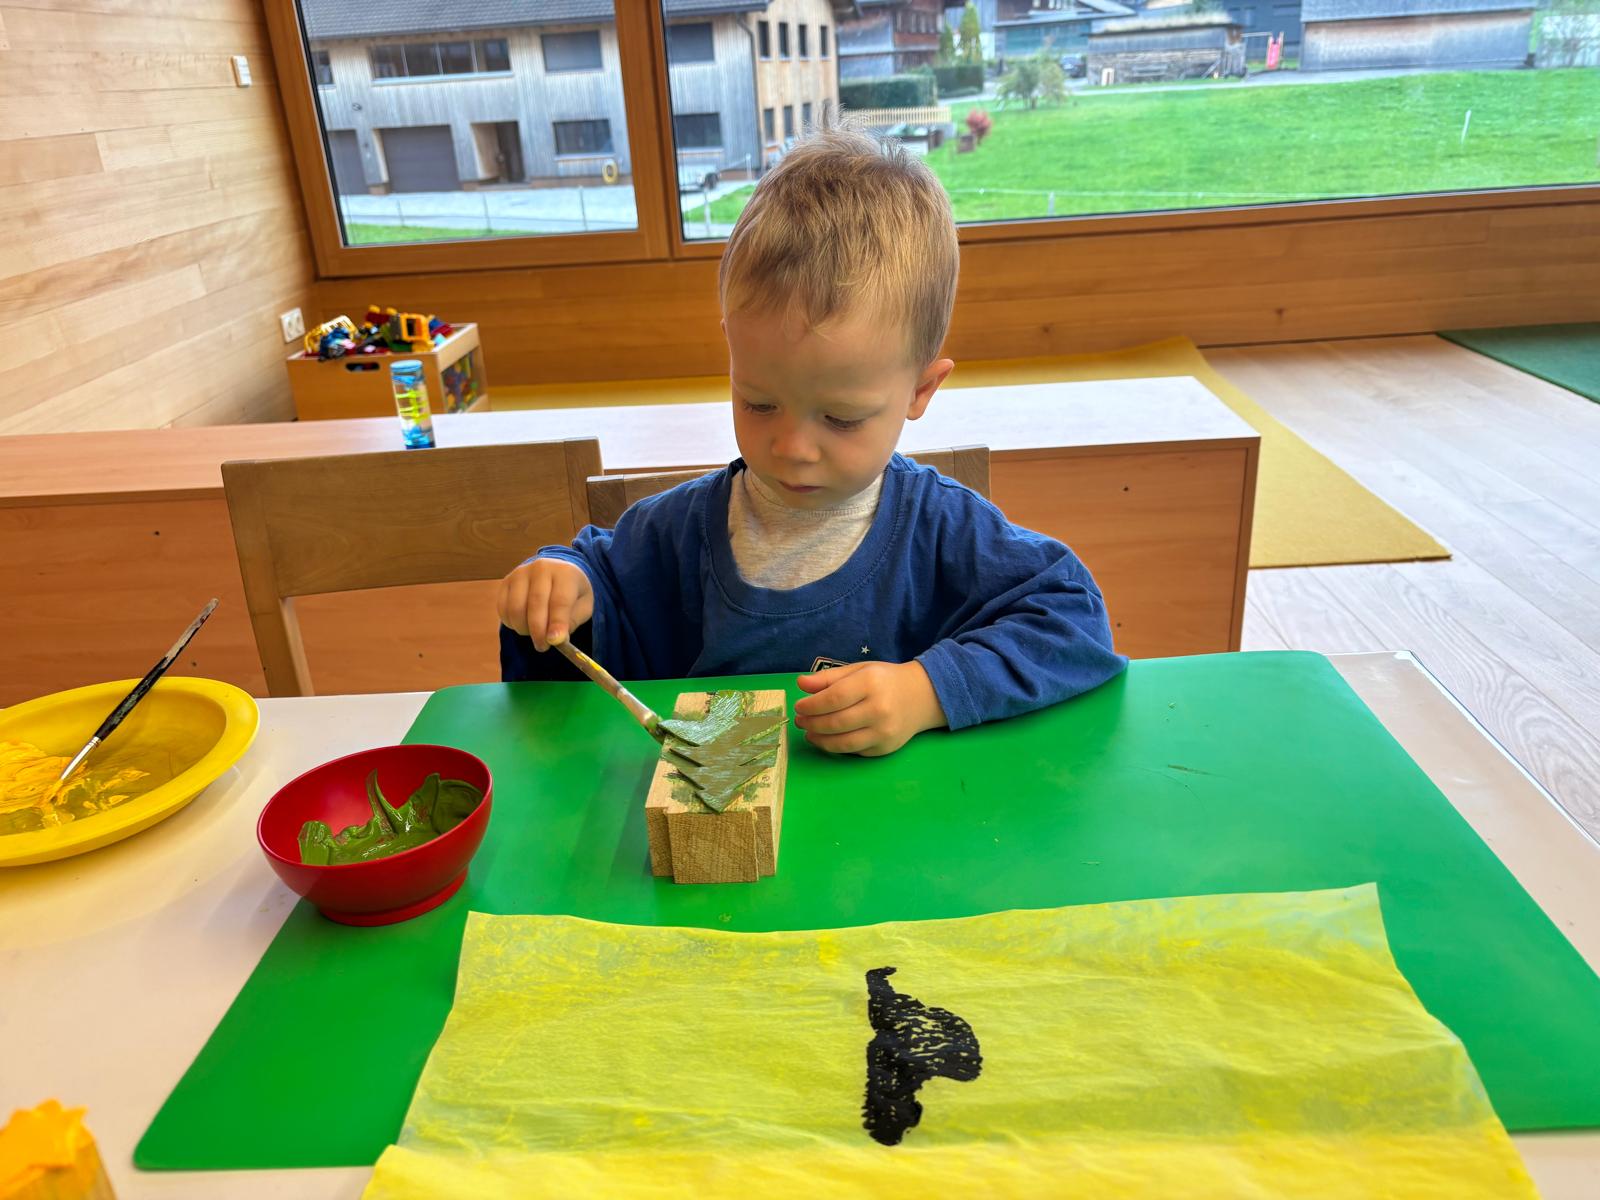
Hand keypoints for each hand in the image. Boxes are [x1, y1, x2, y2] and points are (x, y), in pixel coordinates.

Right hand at [496, 558, 592, 650]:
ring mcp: (521, 573)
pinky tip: (523, 625)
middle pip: (535, 604)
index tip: (554, 641)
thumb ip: (572, 621)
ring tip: (534, 634)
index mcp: (565, 573)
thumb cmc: (571, 592)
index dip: (556, 622)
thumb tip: (556, 639)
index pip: (560, 600)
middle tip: (542, 646)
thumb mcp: (583, 605)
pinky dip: (511, 623)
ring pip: (516, 608)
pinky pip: (503, 608)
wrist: (555, 572)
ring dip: (523, 628)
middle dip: (538, 630)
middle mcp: (541, 568)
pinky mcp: (506, 581)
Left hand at [793, 661, 946, 756]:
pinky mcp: (885, 748)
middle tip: (800, 721)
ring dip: (820, 740)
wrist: (922, 696)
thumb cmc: (885, 680)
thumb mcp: (859, 670)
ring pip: (843, 743)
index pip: (834, 698)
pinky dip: (836, 747)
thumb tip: (801, 684)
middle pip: (835, 722)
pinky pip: (854, 751)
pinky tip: (828, 739)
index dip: (811, 705)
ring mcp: (884, 732)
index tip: (799, 706)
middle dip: (811, 724)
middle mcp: (879, 709)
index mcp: (871, 683)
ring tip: (809, 733)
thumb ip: (829, 677)